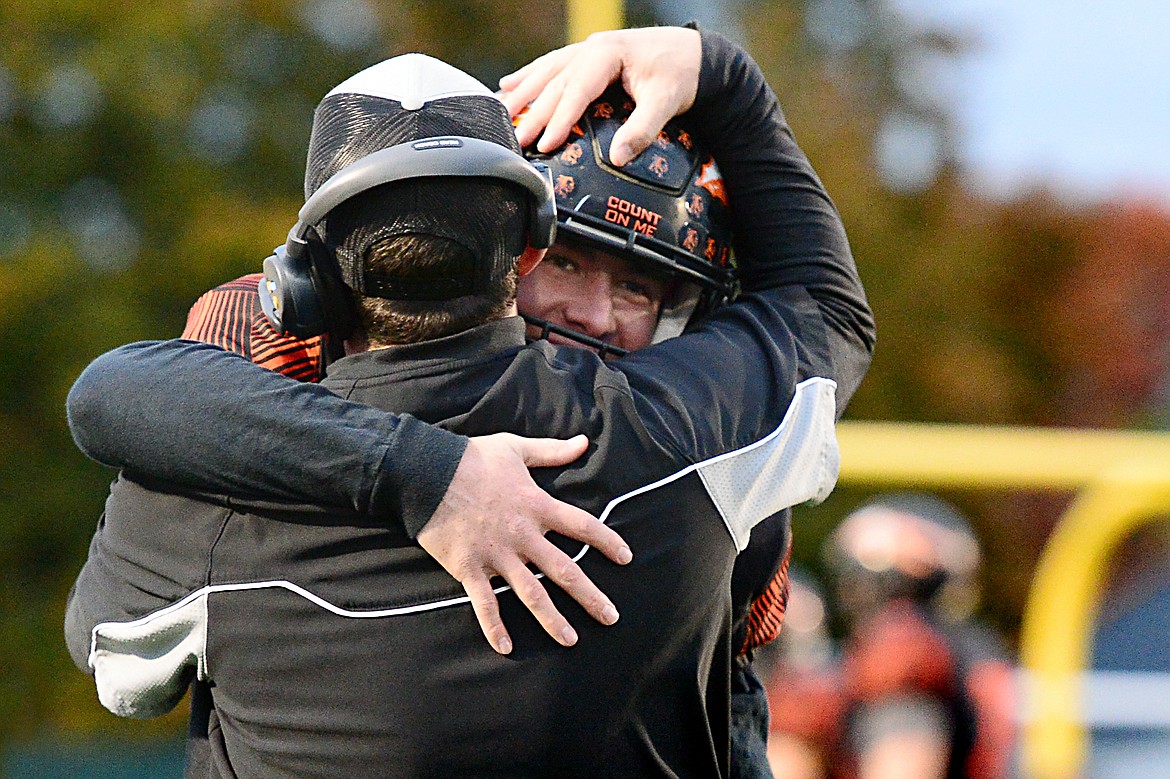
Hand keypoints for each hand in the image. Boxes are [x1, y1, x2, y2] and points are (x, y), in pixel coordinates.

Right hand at [417, 433, 632, 654]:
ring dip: (552, 619)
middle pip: (564, 569)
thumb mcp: (515, 448)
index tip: (626, 557)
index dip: (607, 541)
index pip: (582, 526)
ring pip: (531, 593)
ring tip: (570, 640)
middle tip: (611, 617)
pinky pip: (485, 603)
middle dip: (590, 596)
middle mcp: (523, 535)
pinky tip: (506, 647)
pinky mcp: (469, 567)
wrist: (426, 472)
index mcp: (537, 505)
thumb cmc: (471, 458)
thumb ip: (551, 451)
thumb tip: (582, 442)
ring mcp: (496, 554)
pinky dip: (494, 626)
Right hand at [499, 26, 701, 165]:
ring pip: (546, 71)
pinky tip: (509, 85)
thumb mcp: (666, 102)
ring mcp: (587, 50)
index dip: (559, 118)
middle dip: (533, 112)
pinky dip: (529, 76)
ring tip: (501, 113)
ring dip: (523, 92)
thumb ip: (642, 130)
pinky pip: (551, 66)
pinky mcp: (587, 57)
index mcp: (607, 54)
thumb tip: (619, 157)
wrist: (693, 54)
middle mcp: (592, 48)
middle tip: (516, 139)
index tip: (545, 143)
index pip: (576, 89)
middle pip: (555, 82)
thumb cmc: (680, 74)